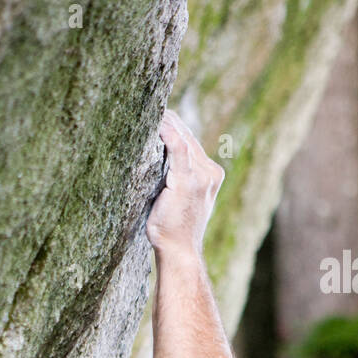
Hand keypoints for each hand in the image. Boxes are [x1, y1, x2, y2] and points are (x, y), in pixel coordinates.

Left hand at [145, 109, 224, 258]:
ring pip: (182, 138)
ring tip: (147, 111)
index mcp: (210, 174)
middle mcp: (209, 171)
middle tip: (147, 106)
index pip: (190, 141)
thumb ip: (174, 179)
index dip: (173, 126)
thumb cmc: (172, 231)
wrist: (180, 251)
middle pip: (187, 136)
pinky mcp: (188, 180)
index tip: (157, 114)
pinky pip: (177, 148)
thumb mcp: (176, 200)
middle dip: (168, 121)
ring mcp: (202, 175)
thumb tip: (154, 162)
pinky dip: (166, 133)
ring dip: (164, 123)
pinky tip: (155, 123)